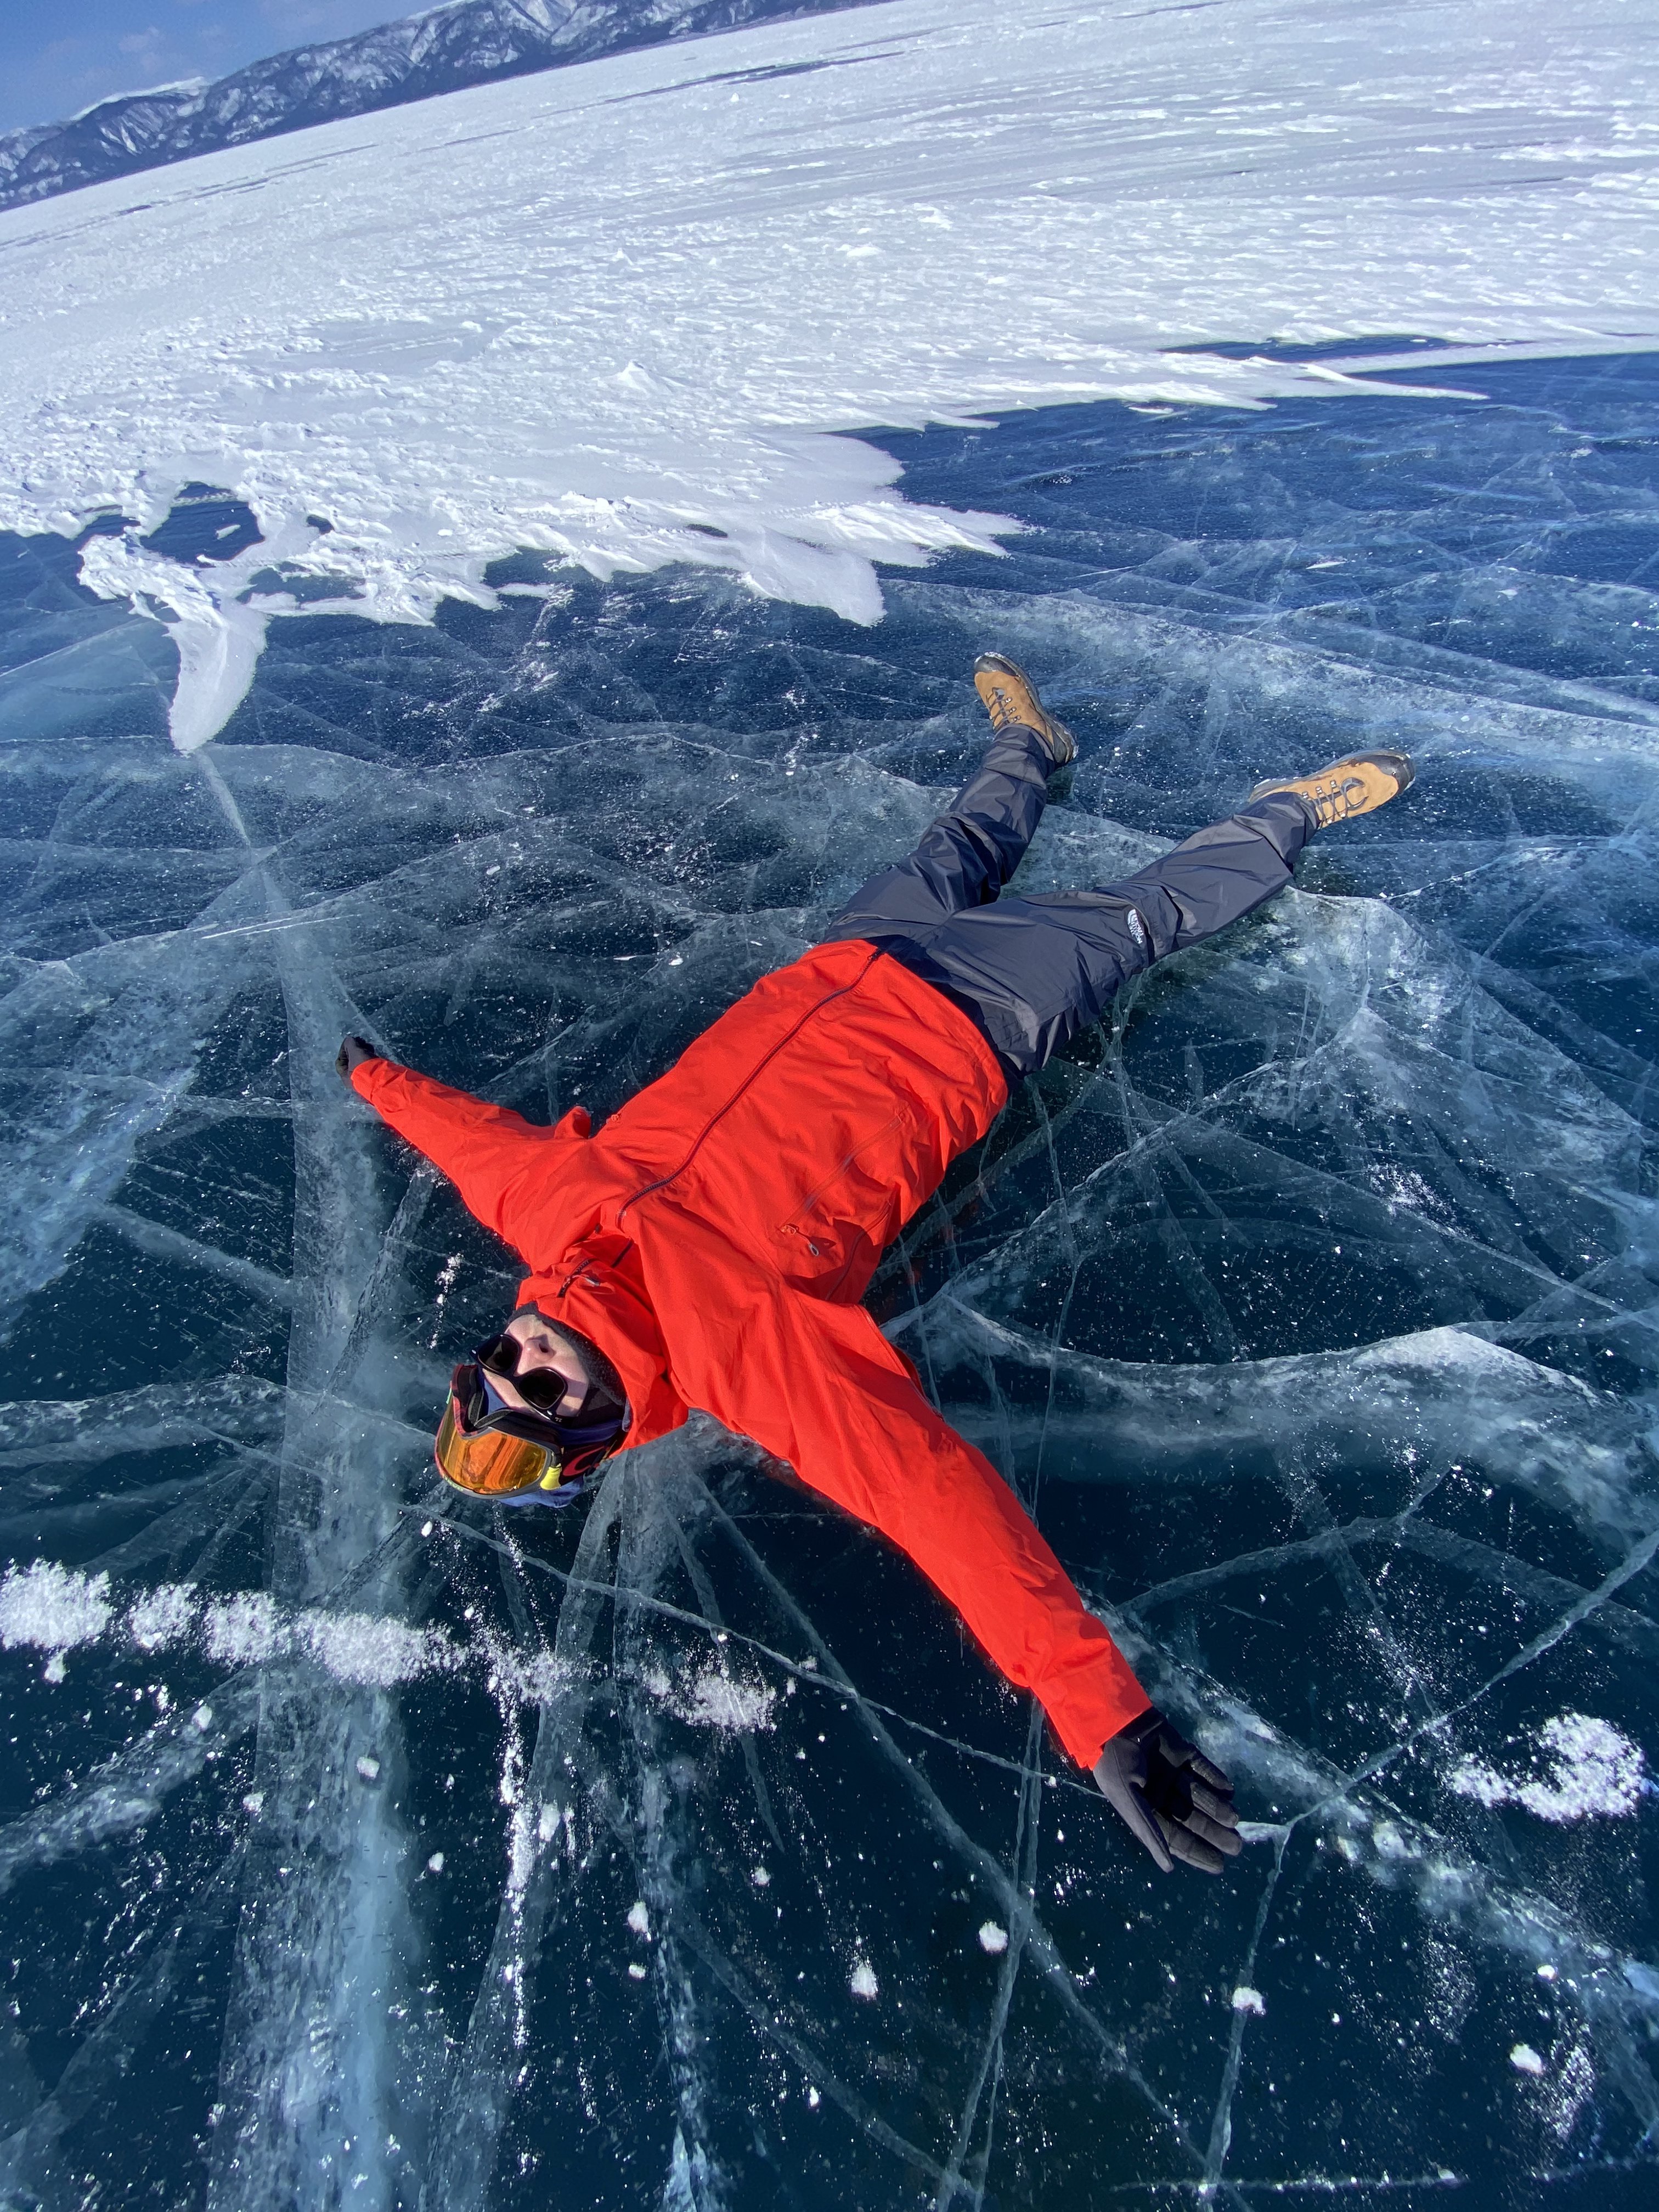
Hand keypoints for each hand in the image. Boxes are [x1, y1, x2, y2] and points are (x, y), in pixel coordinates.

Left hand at [336, 1035, 376, 1077]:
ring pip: (361, 1062)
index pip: (340, 1060)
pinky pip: (370, 1065)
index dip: (344, 1049)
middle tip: (361, 1043)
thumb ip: (349, 1043)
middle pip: (351, 1060)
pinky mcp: (374, 1076)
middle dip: (356, 1050)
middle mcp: (353, 1080)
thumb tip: (349, 1040)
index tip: (351, 1042)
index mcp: (345, 1076)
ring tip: (369, 1047)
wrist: (382, 1077)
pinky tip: (374, 1052)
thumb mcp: (354, 1051)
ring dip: (364, 1052)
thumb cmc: (363, 1066)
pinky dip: (370, 1057)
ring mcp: (364, 1079)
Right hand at [1093, 1706, 1241, 1874]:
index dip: (1197, 1851)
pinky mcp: (1182, 1752)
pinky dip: (1215, 1778)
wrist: (1115, 1722)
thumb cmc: (1117, 1766)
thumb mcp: (1130, 1801)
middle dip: (1214, 1832)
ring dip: (1217, 1807)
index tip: (1219, 1865)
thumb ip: (1149, 1831)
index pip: (1176, 1836)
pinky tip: (1229, 1790)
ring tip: (1234, 1818)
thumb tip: (1168, 1867)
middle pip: (1193, 1818)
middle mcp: (1162, 1795)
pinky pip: (1202, 1768)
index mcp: (1147, 1811)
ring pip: (1200, 1795)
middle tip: (1237, 1845)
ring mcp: (1173, 1773)